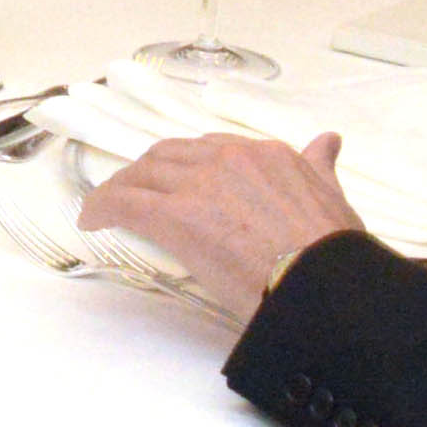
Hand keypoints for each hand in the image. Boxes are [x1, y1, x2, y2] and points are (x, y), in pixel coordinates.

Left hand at [75, 132, 364, 334]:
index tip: (178, 182)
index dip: (188, 165)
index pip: (212, 148)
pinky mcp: (176, 214)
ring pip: (143, 174)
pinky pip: (125, 202)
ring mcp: (200, 184)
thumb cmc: (331, 254)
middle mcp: (230, 158)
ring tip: (109, 207)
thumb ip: (320, 168)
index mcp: (267, 154)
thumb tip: (328, 141)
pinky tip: (93, 220)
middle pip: (170, 156)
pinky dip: (104, 206)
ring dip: (123, 188)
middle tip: (137, 192)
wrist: (320, 284)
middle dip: (149, 172)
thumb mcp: (333, 198)